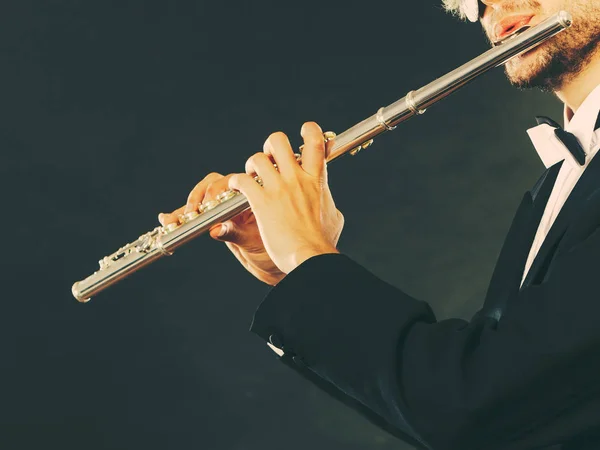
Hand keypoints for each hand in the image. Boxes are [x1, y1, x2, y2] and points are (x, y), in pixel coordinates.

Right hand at [158, 173, 285, 284]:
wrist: (275, 265)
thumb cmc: (271, 250)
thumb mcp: (253, 242)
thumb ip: (235, 233)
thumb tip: (216, 229)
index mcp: (254, 196)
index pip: (232, 182)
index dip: (217, 190)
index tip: (209, 203)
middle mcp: (239, 198)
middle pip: (215, 184)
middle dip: (200, 196)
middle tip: (193, 212)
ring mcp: (226, 208)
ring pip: (203, 196)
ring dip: (188, 205)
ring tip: (174, 218)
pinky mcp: (215, 220)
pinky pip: (196, 214)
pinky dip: (180, 215)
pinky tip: (166, 219)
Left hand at [228, 121, 343, 274]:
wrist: (310, 255)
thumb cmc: (322, 241)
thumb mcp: (334, 217)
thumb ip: (328, 204)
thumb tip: (331, 207)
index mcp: (316, 179)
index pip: (315, 141)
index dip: (309, 130)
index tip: (303, 134)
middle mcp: (296, 178)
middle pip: (278, 141)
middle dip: (270, 146)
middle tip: (269, 159)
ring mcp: (278, 188)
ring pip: (257, 158)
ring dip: (251, 165)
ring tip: (250, 176)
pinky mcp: (261, 202)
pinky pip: (242, 180)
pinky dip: (236, 182)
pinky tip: (238, 189)